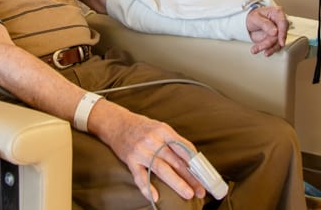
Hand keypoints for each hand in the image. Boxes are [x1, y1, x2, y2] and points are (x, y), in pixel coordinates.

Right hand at [90, 102, 206, 203]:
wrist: (115, 123)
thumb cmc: (141, 126)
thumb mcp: (159, 127)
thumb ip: (173, 141)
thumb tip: (192, 159)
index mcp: (163, 130)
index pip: (184, 148)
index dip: (196, 162)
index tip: (205, 174)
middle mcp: (153, 140)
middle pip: (176, 161)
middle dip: (190, 177)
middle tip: (201, 189)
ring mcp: (141, 151)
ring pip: (161, 169)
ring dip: (177, 182)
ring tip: (188, 193)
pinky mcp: (130, 160)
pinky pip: (140, 176)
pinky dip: (147, 187)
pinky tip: (155, 197)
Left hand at [246, 4, 288, 55]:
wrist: (248, 23)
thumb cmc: (253, 16)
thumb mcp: (255, 17)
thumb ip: (265, 24)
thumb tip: (275, 32)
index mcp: (277, 13)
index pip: (283, 23)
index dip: (283, 33)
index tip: (281, 42)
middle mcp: (279, 23)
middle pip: (280, 35)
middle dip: (270, 43)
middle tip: (260, 46)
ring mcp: (278, 32)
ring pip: (277, 43)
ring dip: (267, 48)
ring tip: (255, 49)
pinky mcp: (275, 40)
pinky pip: (274, 47)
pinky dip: (266, 50)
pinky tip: (257, 49)